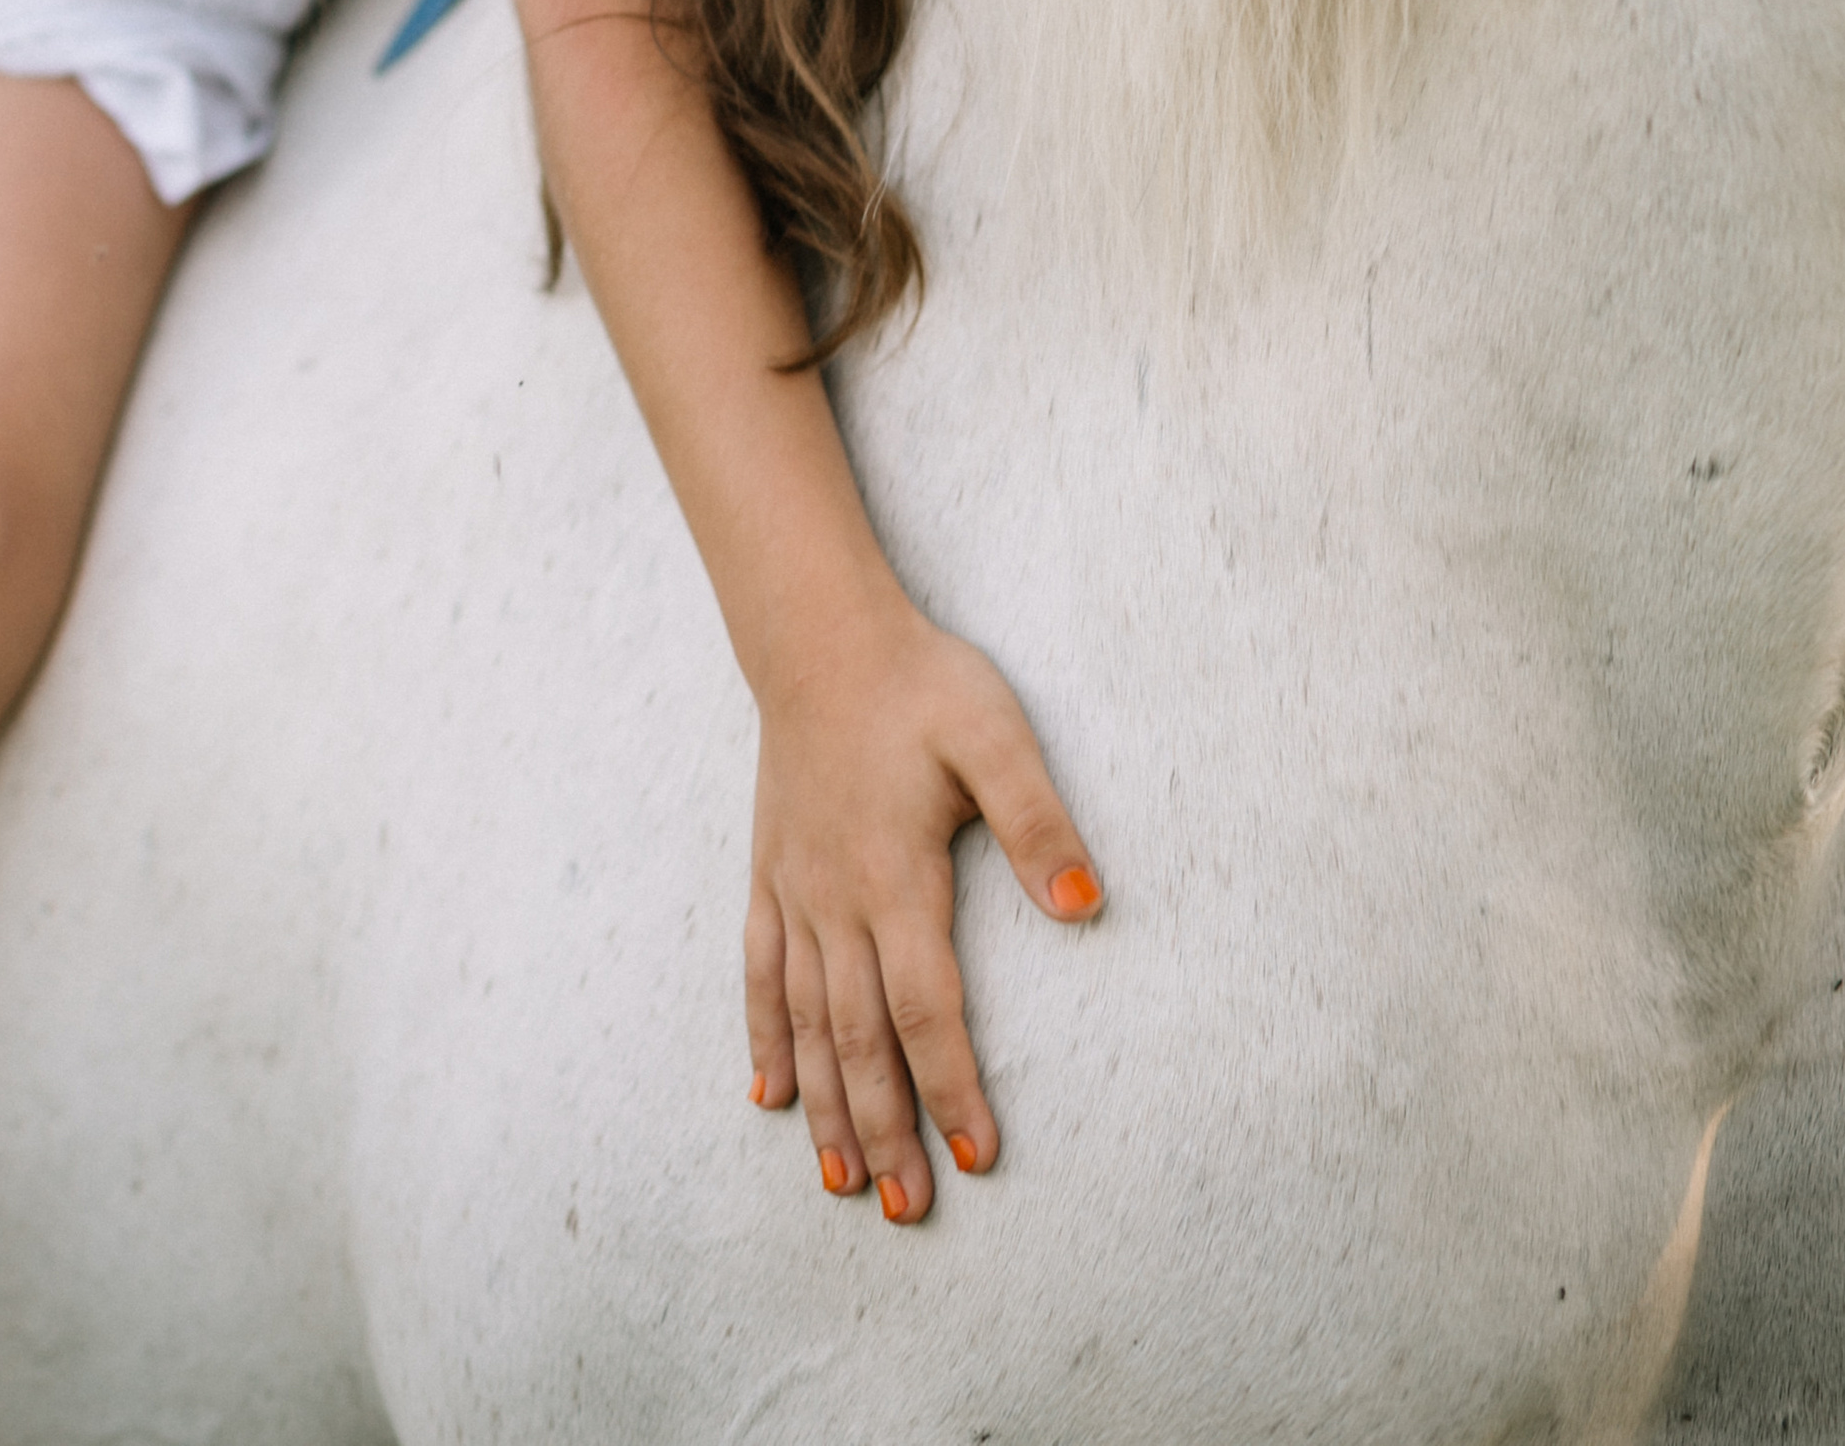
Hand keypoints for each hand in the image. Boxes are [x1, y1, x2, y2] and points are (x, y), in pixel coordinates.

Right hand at [741, 586, 1099, 1225]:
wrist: (819, 636)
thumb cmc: (919, 683)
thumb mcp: (997, 736)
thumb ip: (1038, 823)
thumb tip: (1085, 908)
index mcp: (896, 878)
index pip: (925, 1009)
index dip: (951, 1087)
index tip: (977, 1157)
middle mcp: (837, 901)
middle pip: (860, 1039)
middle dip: (887, 1127)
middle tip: (906, 1208)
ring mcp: (795, 891)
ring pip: (806, 1022)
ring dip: (827, 1106)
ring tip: (841, 1182)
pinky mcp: (769, 874)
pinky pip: (759, 972)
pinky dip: (764, 1038)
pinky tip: (769, 1094)